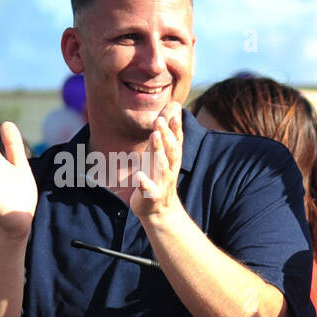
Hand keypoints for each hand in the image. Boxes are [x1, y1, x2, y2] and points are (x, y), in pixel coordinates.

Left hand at [130, 103, 184, 219]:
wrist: (160, 211)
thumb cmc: (159, 176)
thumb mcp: (163, 152)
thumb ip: (167, 130)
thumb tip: (174, 105)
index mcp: (172, 158)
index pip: (177, 140)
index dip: (176, 126)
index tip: (175, 111)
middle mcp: (170, 169)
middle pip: (171, 150)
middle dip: (167, 135)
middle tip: (159, 120)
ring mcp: (162, 182)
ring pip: (162, 166)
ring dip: (159, 151)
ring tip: (153, 136)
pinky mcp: (151, 196)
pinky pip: (149, 189)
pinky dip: (145, 183)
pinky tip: (139, 176)